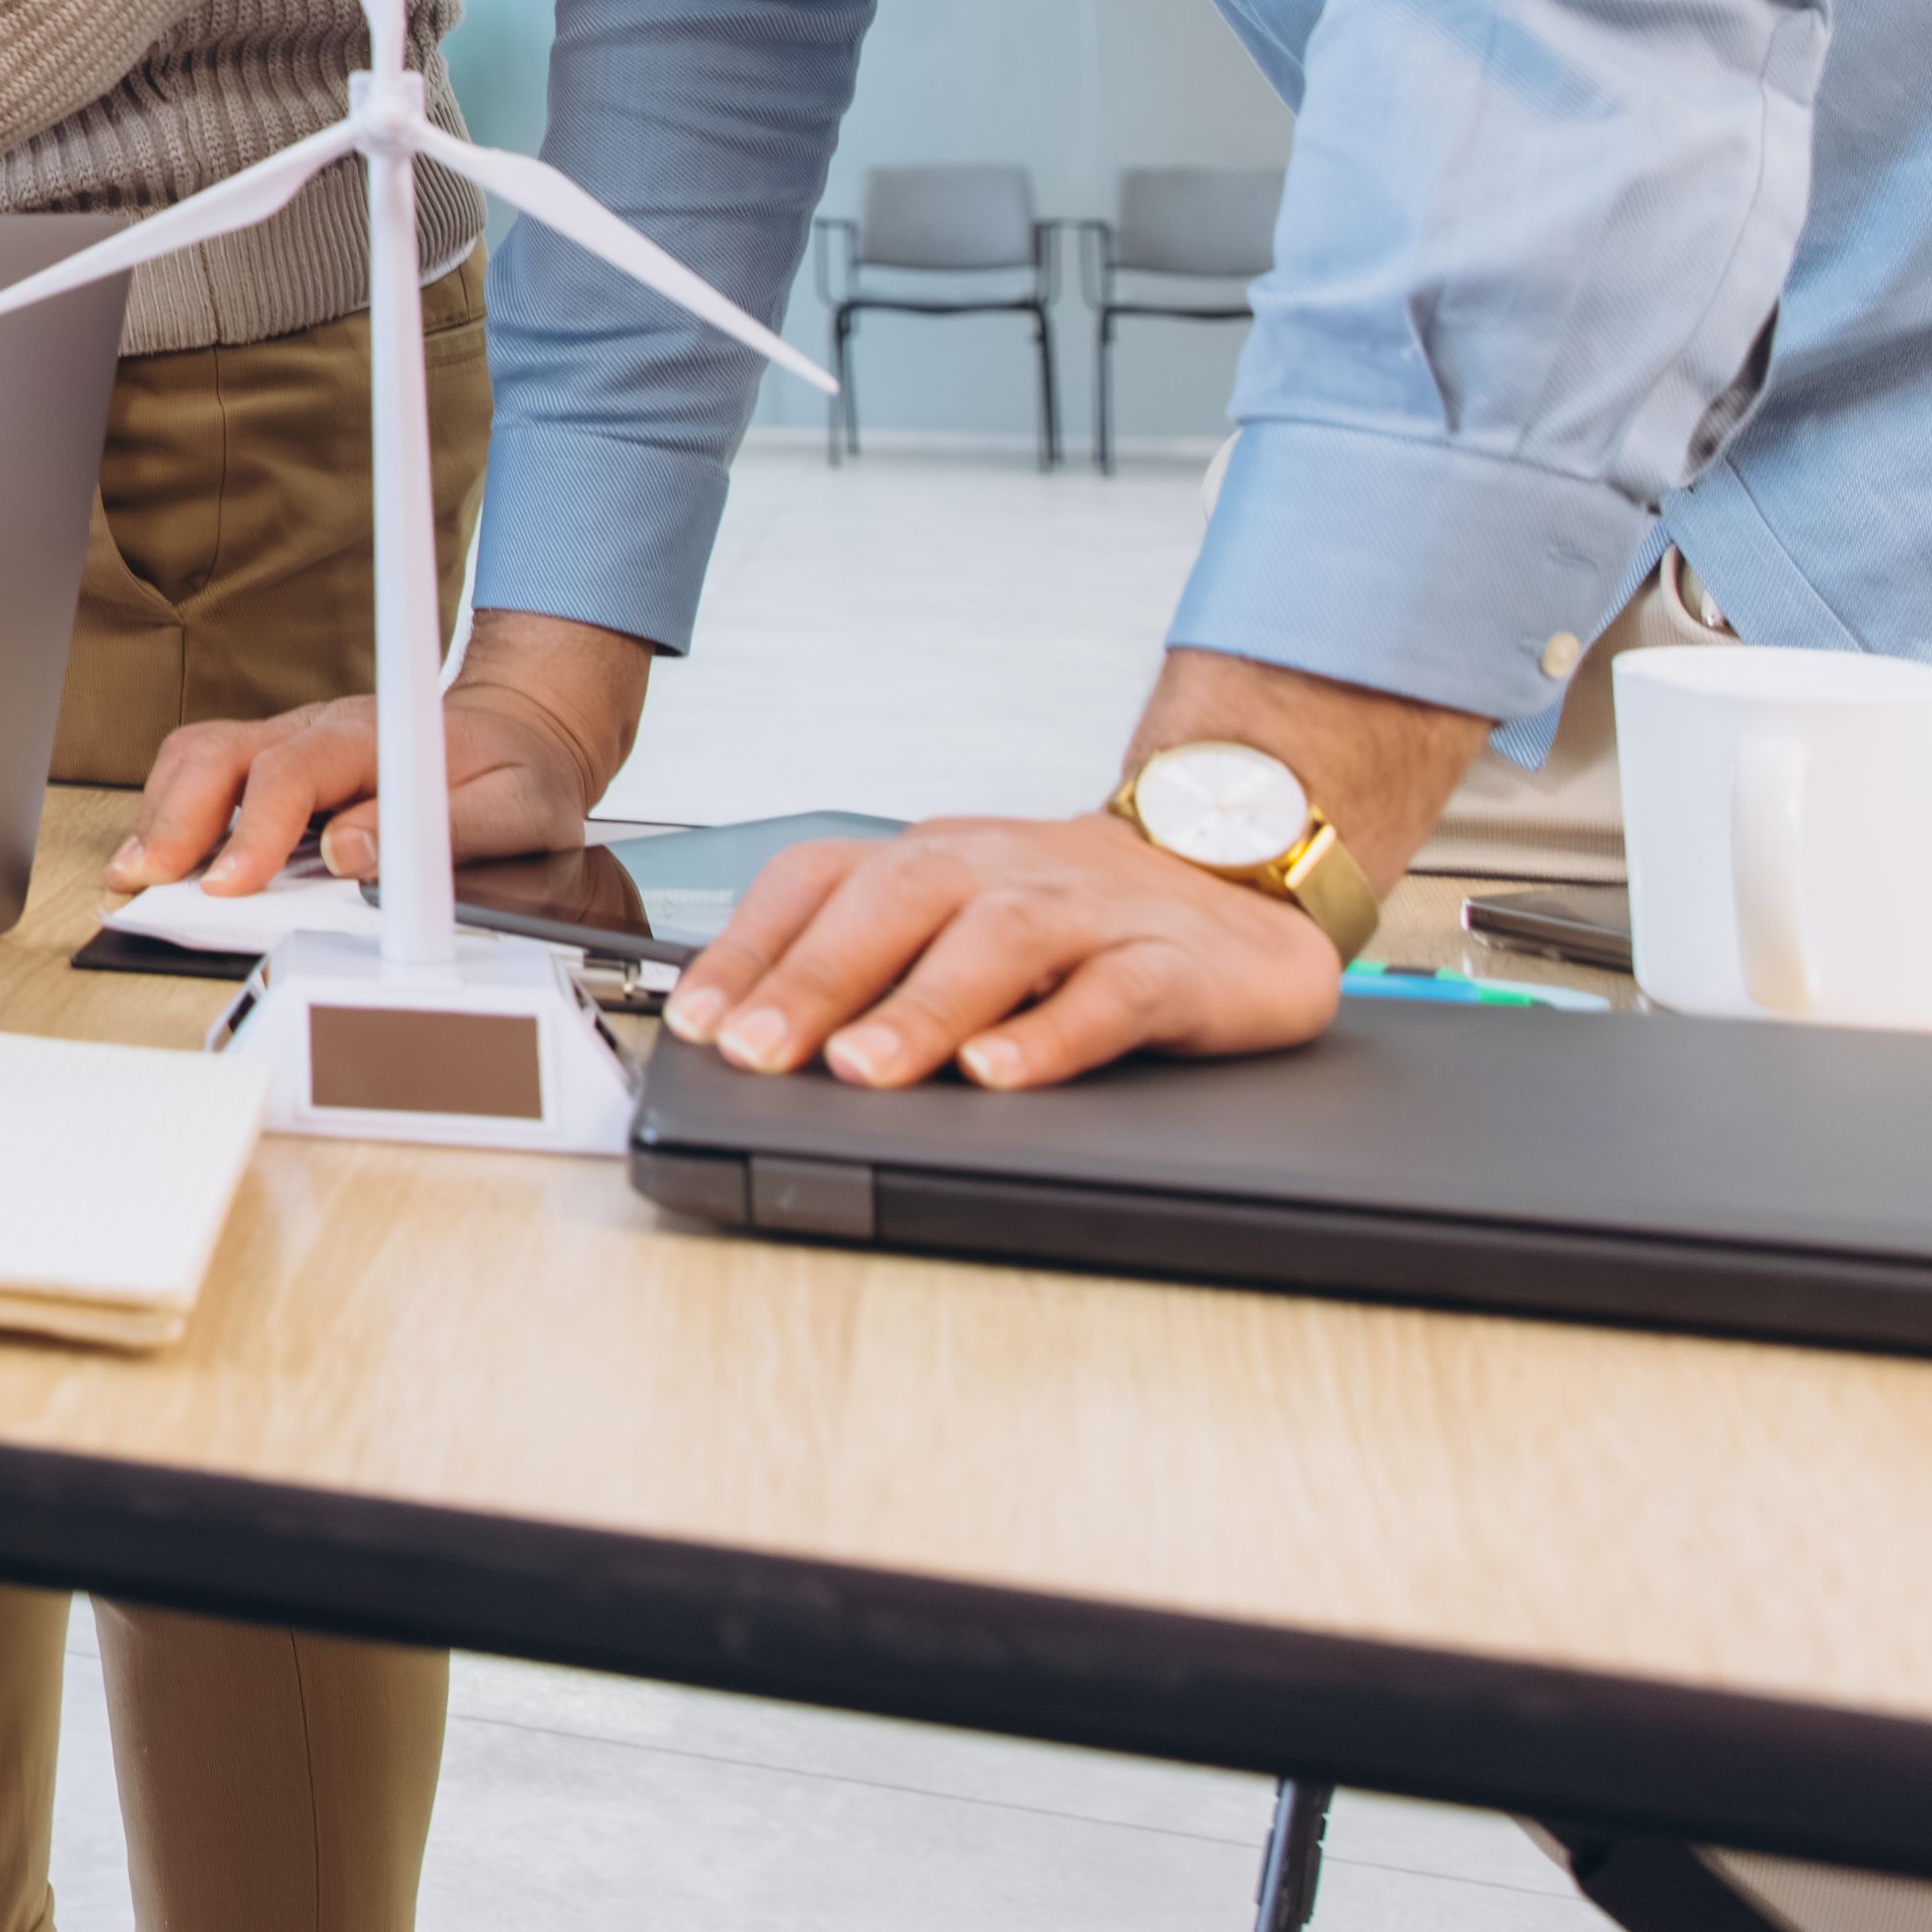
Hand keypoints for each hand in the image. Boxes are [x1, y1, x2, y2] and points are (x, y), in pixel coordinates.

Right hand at [117, 611, 646, 892]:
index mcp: (377, 737)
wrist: (521, 729)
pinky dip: (169, 804)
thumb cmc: (515, 771)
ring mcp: (292, 738)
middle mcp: (320, 728)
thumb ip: (446, 832)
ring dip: (160, 810)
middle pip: (222, 751)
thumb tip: (353, 857)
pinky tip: (158, 848)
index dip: (257, 828)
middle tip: (148, 879)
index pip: (296, 770)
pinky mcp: (277, 756)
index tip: (232, 882)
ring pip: (201, 752)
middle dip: (177, 817)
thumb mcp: (517, 808)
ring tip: (134, 870)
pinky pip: (204, 765)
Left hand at [668, 653, 1473, 1089]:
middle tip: (758, 1054)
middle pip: (892, 906)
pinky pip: (1110, 993)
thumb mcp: (955, 921)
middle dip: (815, 981)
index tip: (697, 1022)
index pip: (816, 883)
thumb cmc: (1070, 912)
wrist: (1235, 870)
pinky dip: (1052, 1033)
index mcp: (929, 857)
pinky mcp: (1173, 963)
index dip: (750, 948)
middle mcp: (996, 869)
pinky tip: (1002, 1074)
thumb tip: (746, 1035)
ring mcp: (1088, 910)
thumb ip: (868, 962)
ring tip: (861, 1070)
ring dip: (921, 1008)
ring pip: (995, 943)